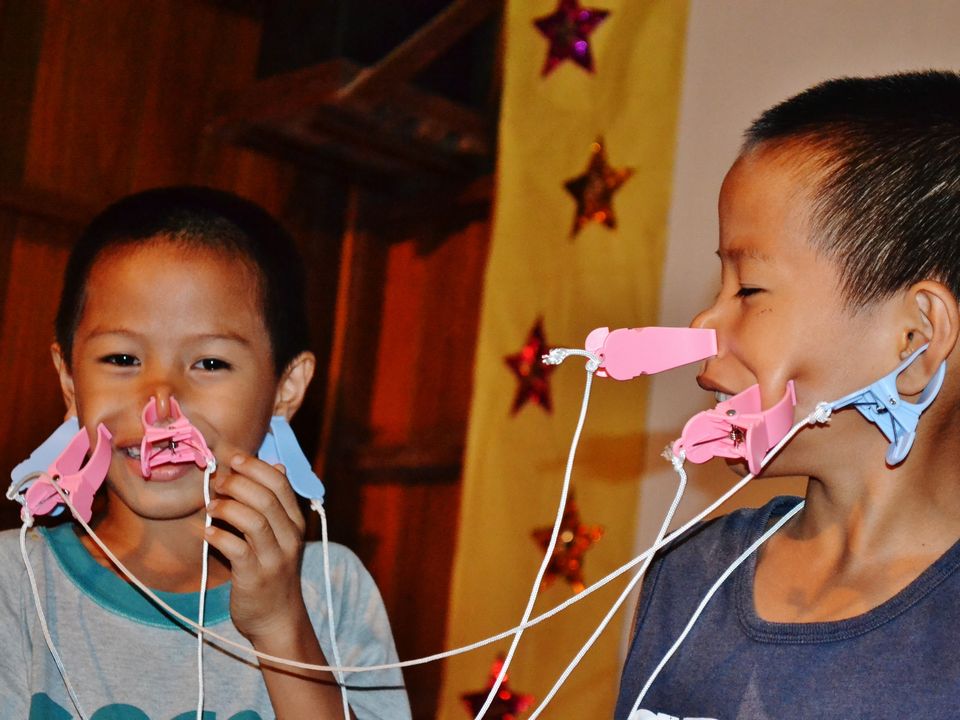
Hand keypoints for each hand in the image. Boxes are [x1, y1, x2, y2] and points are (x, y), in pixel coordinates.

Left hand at [203, 450, 308, 641]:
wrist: (278, 618)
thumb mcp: (282, 534)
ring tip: (211, 507)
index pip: (280, 484)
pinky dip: (218, 536)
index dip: (255, 467)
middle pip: (266, 498)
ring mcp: (274, 558)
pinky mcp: (255, 577)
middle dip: (237, 483)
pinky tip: (206, 532)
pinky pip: (236, 549)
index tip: (233, 459)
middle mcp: (289, 537)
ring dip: (227, 508)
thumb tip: (277, 467)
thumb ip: (276, 503)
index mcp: (295, 523)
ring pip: (253, 520)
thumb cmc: (273, 571)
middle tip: (217, 482)